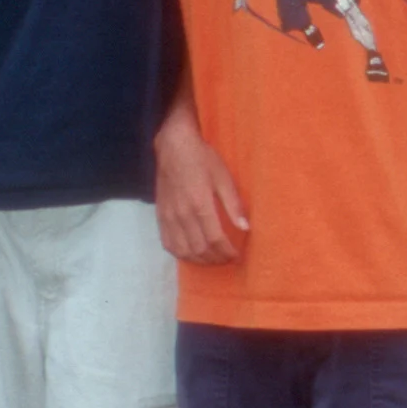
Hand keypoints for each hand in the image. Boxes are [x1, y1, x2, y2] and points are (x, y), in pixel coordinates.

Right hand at [154, 119, 247, 263]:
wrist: (173, 146)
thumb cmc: (202, 159)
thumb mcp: (224, 178)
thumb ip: (234, 205)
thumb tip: (246, 228)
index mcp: (200, 204)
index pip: (215, 239)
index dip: (227, 252)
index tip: (237, 255)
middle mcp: (182, 214)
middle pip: (199, 249)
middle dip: (216, 259)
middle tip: (228, 258)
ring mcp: (169, 217)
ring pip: (183, 251)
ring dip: (199, 260)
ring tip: (213, 259)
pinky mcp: (160, 216)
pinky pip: (168, 244)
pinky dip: (181, 254)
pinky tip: (192, 253)